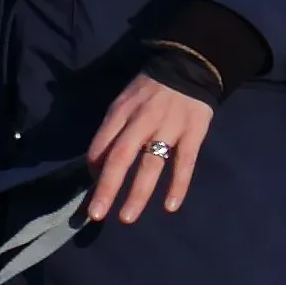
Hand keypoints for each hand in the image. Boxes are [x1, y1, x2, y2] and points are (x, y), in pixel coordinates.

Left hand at [86, 74, 211, 225]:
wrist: (188, 66)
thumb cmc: (149, 91)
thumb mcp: (123, 101)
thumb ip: (112, 130)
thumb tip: (97, 164)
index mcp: (120, 112)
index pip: (101, 145)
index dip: (93, 169)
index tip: (91, 189)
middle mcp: (142, 120)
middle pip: (121, 157)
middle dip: (107, 187)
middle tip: (96, 214)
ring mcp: (169, 127)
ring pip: (151, 164)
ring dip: (138, 193)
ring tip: (127, 218)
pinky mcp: (194, 132)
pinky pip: (185, 162)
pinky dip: (178, 185)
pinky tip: (170, 207)